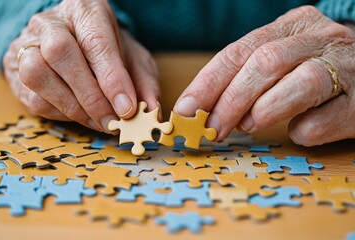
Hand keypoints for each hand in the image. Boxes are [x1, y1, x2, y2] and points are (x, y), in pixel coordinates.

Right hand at [3, 0, 159, 131]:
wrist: (78, 40)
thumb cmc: (110, 50)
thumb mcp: (135, 60)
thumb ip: (144, 84)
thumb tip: (152, 111)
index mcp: (86, 11)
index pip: (96, 42)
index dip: (111, 79)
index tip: (127, 109)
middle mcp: (52, 22)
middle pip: (61, 53)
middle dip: (90, 96)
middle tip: (113, 121)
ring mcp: (28, 42)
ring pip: (38, 75)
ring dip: (74, 107)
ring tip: (100, 121)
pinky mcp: (15, 66)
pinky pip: (33, 96)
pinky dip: (61, 113)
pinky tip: (82, 115)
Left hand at [175, 6, 354, 145]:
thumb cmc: (314, 68)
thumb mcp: (280, 59)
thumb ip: (245, 77)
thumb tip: (203, 110)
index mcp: (293, 26)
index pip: (239, 51)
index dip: (208, 83)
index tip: (186, 110)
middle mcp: (321, 39)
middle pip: (265, 64)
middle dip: (230, 101)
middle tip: (211, 129)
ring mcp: (346, 68)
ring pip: (301, 84)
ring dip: (263, 112)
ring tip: (248, 126)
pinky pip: (323, 120)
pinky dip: (302, 130)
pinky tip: (297, 129)